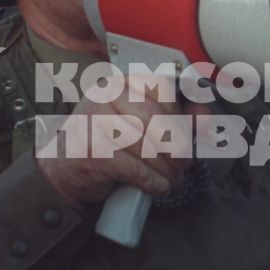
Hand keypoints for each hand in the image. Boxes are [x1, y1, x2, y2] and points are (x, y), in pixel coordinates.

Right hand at [36, 76, 188, 207]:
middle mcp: (105, 96)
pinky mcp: (94, 153)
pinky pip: (139, 170)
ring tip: (169, 179)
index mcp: (120, 83)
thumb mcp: (139, 123)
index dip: (185, 112)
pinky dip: (154, 183)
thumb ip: (174, 117)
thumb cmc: (106, 145)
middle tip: (182, 164)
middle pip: (160, 119)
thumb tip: (205, 120)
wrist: (63, 171)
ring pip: (151, 147)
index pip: (163, 87)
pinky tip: (156, 186)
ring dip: (168, 171)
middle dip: (179, 148)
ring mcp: (96, 122)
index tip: (200, 131)